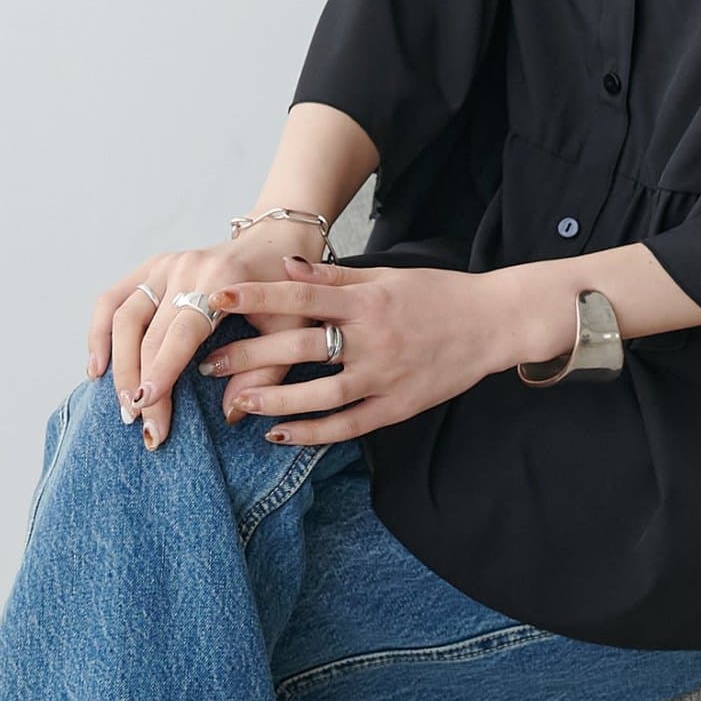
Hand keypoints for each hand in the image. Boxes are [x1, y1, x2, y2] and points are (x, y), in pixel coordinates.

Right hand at [86, 220, 329, 449]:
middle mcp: (188, 267)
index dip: (162, 371)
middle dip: (141, 383)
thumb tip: (230, 413)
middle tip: (143, 425)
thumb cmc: (287, 288)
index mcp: (224, 280)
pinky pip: (113, 299)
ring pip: (123, 317)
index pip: (182, 332)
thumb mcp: (292, 326)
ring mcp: (167, 264)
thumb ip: (266, 369)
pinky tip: (98, 367)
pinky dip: (99, 333)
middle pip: (149, 333)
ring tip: (124, 406)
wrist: (277, 241)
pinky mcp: (153, 266)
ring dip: (119, 365)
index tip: (148, 407)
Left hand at [199, 258, 525, 445]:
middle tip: (208, 361)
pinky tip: (278, 434)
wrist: (492, 323)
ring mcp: (385, 375)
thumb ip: (337, 278)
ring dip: (274, 398)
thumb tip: (288, 266)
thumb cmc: (437, 295)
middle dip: (249, 354)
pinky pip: (346, 425)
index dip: (257, 297)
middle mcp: (373, 338)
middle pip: (301, 346)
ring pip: (319, 393)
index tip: (217, 298)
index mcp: (368, 301)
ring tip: (237, 401)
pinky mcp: (396, 406)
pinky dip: (310, 432)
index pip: (301, 297)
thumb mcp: (388, 276)